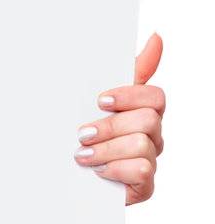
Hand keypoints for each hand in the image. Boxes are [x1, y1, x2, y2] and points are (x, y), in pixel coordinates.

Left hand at [73, 31, 164, 205]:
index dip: (129, 96)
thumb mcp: (98, 100)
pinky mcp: (145, 185)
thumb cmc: (87, 134)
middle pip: (149, 120)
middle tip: (82, 134)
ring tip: (83, 156)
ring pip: (143, 145)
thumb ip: (128, 71)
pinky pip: (143, 171)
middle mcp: (152, 135)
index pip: (155, 97)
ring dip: (107, 150)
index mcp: (143, 111)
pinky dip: (116, 170)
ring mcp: (151, 160)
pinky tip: (99, 171)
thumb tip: (156, 37)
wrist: (66, 177)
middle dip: (110, 127)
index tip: (100, 101)